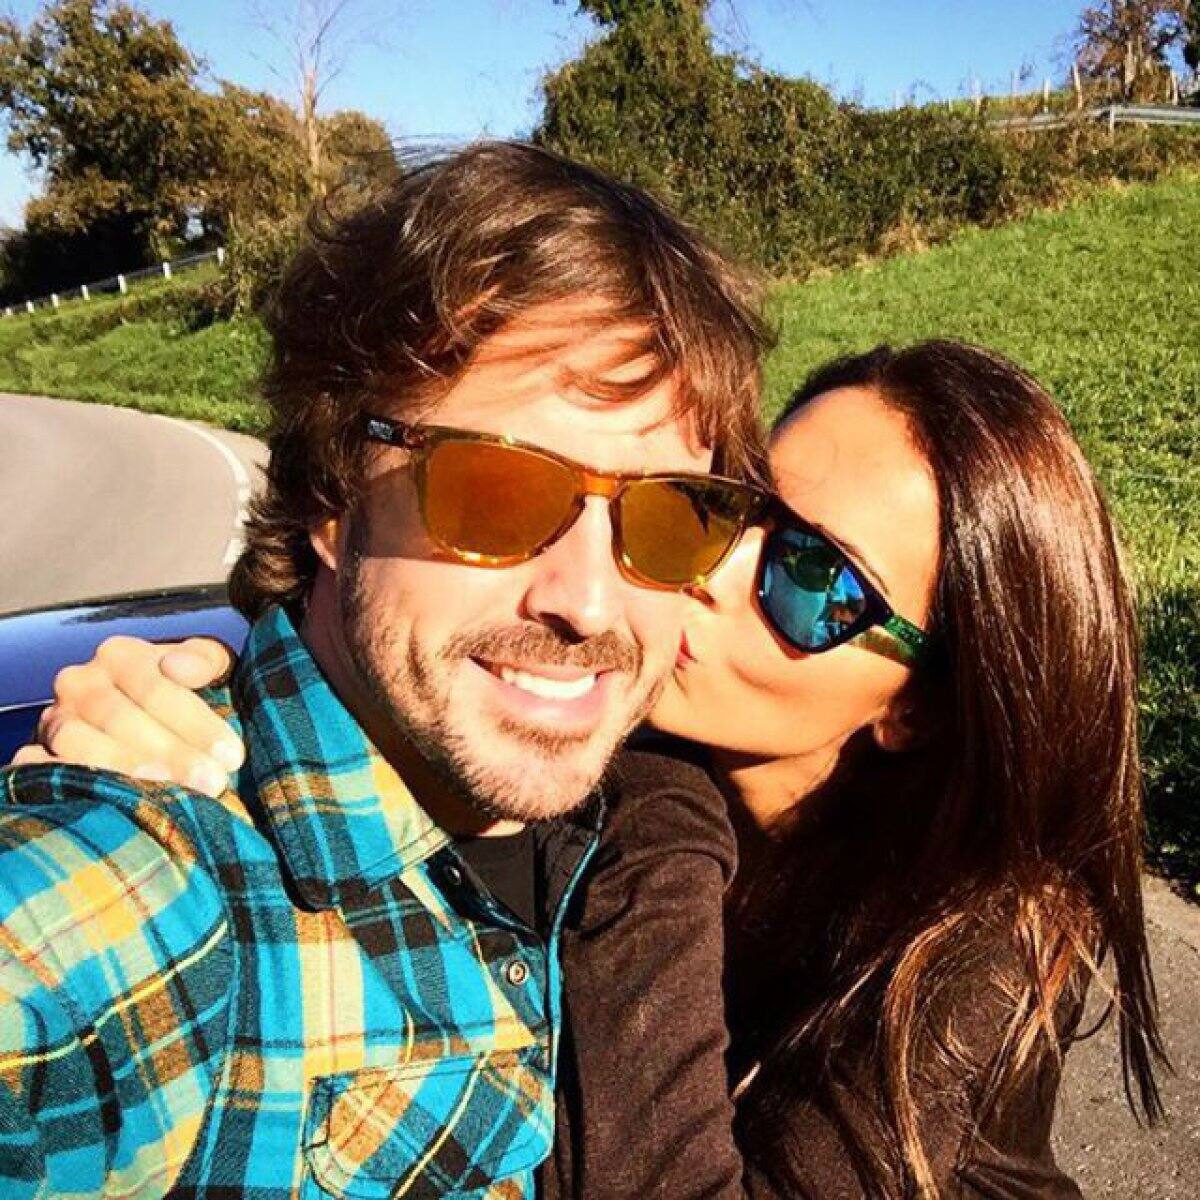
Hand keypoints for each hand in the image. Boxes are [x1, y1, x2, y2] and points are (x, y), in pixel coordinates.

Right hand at [11, 636, 243, 797]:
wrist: (149, 724)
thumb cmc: (190, 696)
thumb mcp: (209, 670)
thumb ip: (206, 661)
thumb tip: (178, 668)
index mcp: (121, 655)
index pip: (155, 687)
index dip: (195, 723)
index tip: (231, 756)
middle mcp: (80, 682)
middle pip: (121, 718)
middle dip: (170, 753)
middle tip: (212, 782)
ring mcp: (55, 719)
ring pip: (81, 744)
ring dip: (124, 769)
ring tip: (166, 790)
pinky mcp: (38, 754)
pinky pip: (44, 768)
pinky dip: (72, 779)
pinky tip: (107, 798)